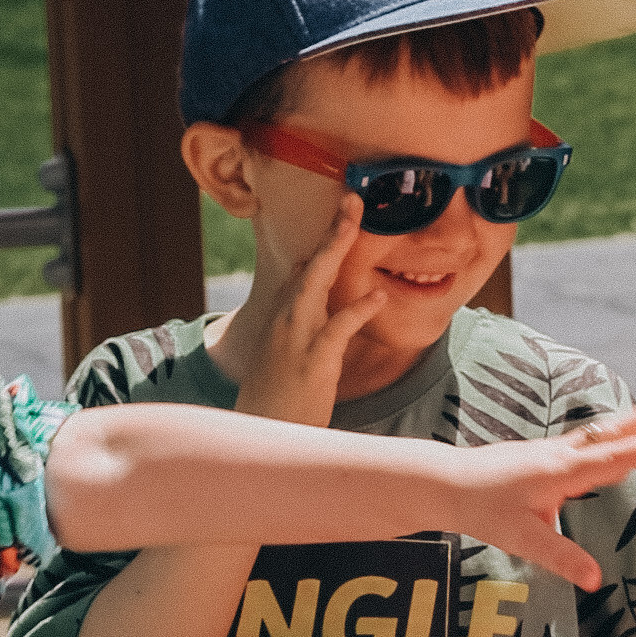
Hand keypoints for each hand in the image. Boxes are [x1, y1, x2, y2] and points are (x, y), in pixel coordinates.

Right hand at [234, 194, 385, 426]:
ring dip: (336, 249)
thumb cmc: (276, 405)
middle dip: (331, 231)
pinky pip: (336, 330)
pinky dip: (356, 311)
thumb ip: (303, 339)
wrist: (258, 437)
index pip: (302, 272)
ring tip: (356, 220)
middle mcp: (285, 322)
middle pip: (309, 265)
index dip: (323, 243)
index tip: (343, 215)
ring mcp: (296, 340)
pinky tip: (377, 297)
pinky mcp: (313, 363)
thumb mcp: (286, 365)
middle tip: (352, 198)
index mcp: (282, 322)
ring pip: (316, 284)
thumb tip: (320, 319)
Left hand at [450, 388, 635, 586]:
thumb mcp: (523, 539)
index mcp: (561, 472)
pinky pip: (590, 439)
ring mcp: (554, 451)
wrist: (445, 483)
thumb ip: (561, 558)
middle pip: (615, 432)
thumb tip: (595, 580)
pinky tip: (618, 434)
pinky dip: (613, 432)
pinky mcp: (546, 455)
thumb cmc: (482, 510)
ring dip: (635, 420)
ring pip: (603, 432)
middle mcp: (562, 454)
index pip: (612, 458)